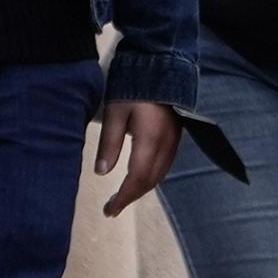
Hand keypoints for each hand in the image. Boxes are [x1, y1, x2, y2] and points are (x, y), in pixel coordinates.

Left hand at [95, 99, 177, 217]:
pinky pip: (165, 165)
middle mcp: (167, 144)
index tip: (109, 210)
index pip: (138, 178)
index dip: (124, 197)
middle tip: (111, 208)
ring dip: (142, 189)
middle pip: (151, 180)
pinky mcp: (176, 136)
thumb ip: (108, 144)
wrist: (160, 67)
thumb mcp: (114, 114)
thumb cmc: (133, 89)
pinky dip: (151, 178)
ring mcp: (174, 141)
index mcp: (150, 140)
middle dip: (131, 197)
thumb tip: (101, 173)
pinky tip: (139, 178)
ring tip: (123, 197)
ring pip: (160, 175)